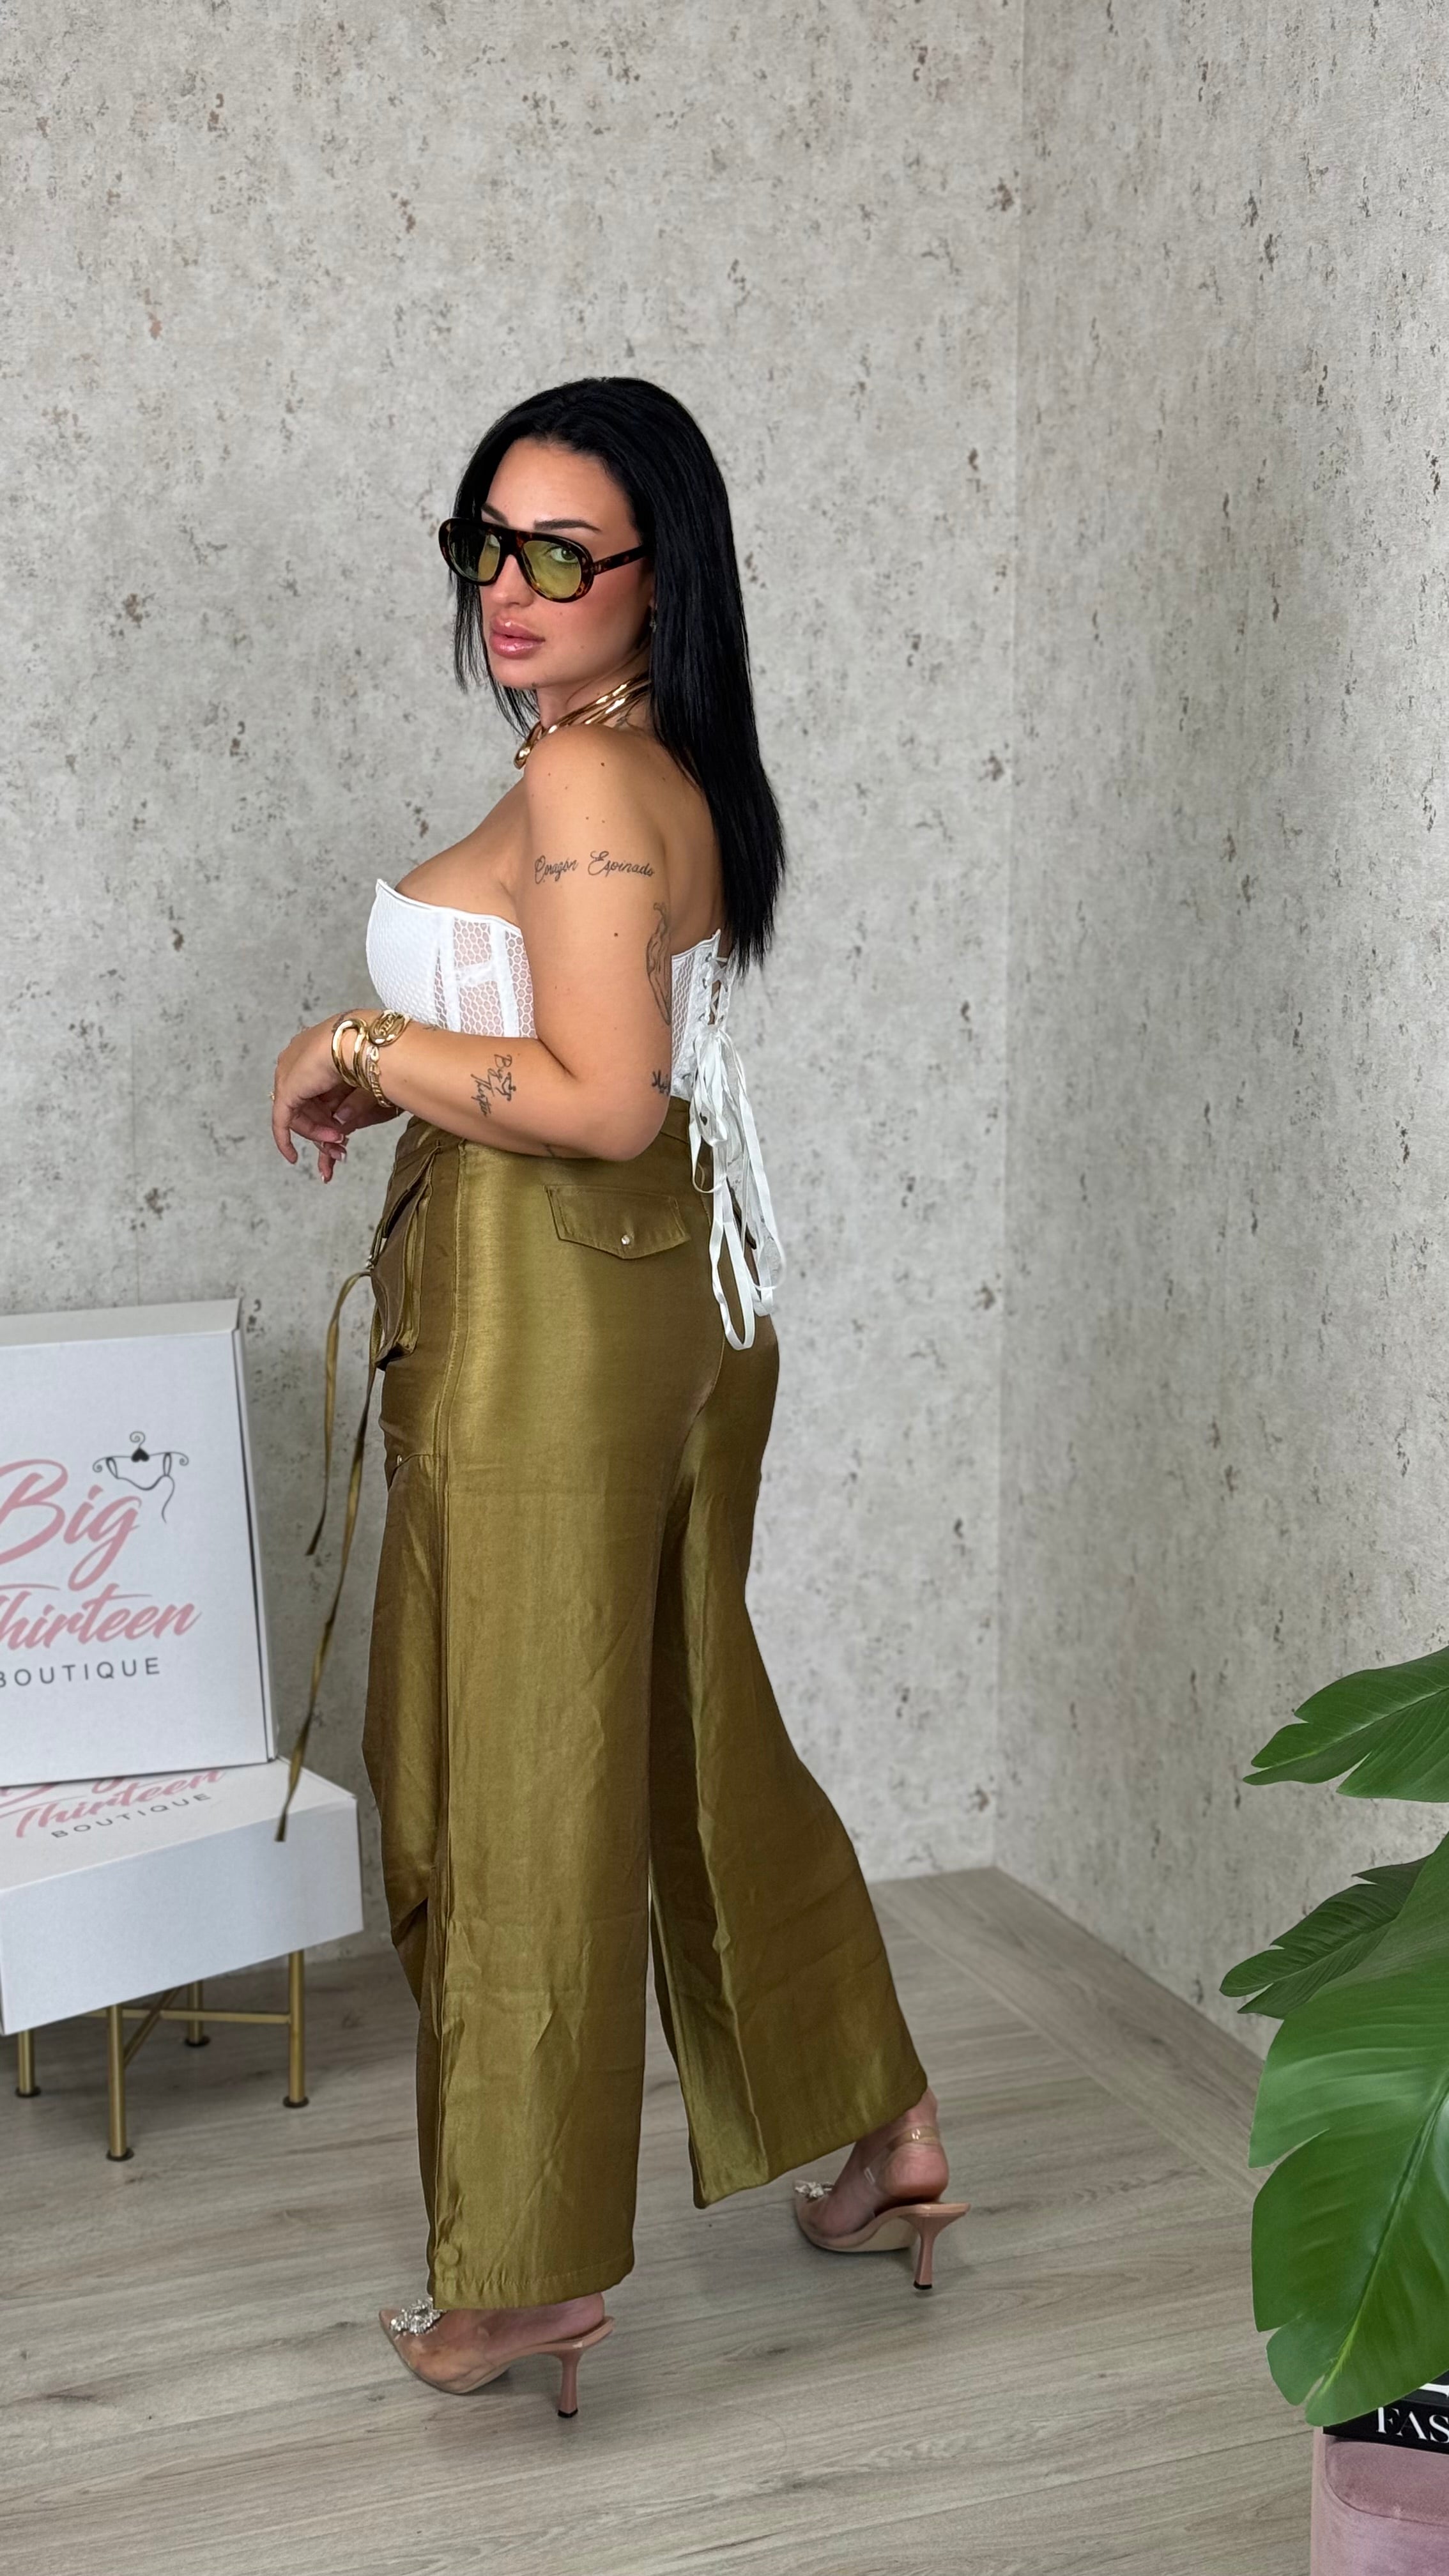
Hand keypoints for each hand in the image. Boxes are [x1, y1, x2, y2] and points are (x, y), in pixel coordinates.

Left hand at [271, 1013, 398, 1182]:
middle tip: (341, 1146)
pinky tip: (293, 1158)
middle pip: (306, 1106)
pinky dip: (285, 1140)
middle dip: (323, 1129)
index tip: (342, 1135)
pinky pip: (281, 1120)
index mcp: (313, 1052)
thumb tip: (341, 1124)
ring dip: (318, 1134)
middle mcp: (296, 1062)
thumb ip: (350, 1105)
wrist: (364, 1043)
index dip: (327, 1116)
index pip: (314, 1092)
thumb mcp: (362, 1085)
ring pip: (298, 1115)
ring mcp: (288, 1074)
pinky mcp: (287, 1090)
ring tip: (339, 1143)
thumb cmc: (372, 1057)